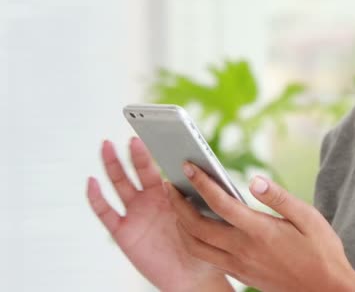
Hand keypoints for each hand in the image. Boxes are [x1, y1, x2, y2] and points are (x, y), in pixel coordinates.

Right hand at [86, 138, 231, 291]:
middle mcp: (150, 199)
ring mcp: (135, 214)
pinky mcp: (123, 232)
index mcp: (170, 193)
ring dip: (112, 164)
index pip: (160, 167)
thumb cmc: (203, 245)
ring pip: (120, 184)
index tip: (154, 134)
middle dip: (135, 153)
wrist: (193, 277)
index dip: (156, 151)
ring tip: (107, 145)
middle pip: (138, 170)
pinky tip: (92, 182)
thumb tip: (200, 172)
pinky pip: (106, 212)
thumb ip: (198, 197)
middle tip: (135, 137)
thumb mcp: (206, 218)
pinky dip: (96, 197)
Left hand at [165, 162, 354, 291]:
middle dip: (177, 203)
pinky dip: (193, 241)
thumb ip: (278, 197)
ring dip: (180, 224)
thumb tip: (255, 179)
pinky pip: (206, 258)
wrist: (326, 291)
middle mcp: (243, 250)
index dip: (200, 182)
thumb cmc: (321, 252)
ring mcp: (239, 265)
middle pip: (196, 226)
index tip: (188, 165)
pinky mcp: (240, 275)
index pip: (220, 203)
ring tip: (177, 205)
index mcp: (259, 231)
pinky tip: (197, 228)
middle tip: (169, 184)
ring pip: (195, 246)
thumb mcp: (308, 217)